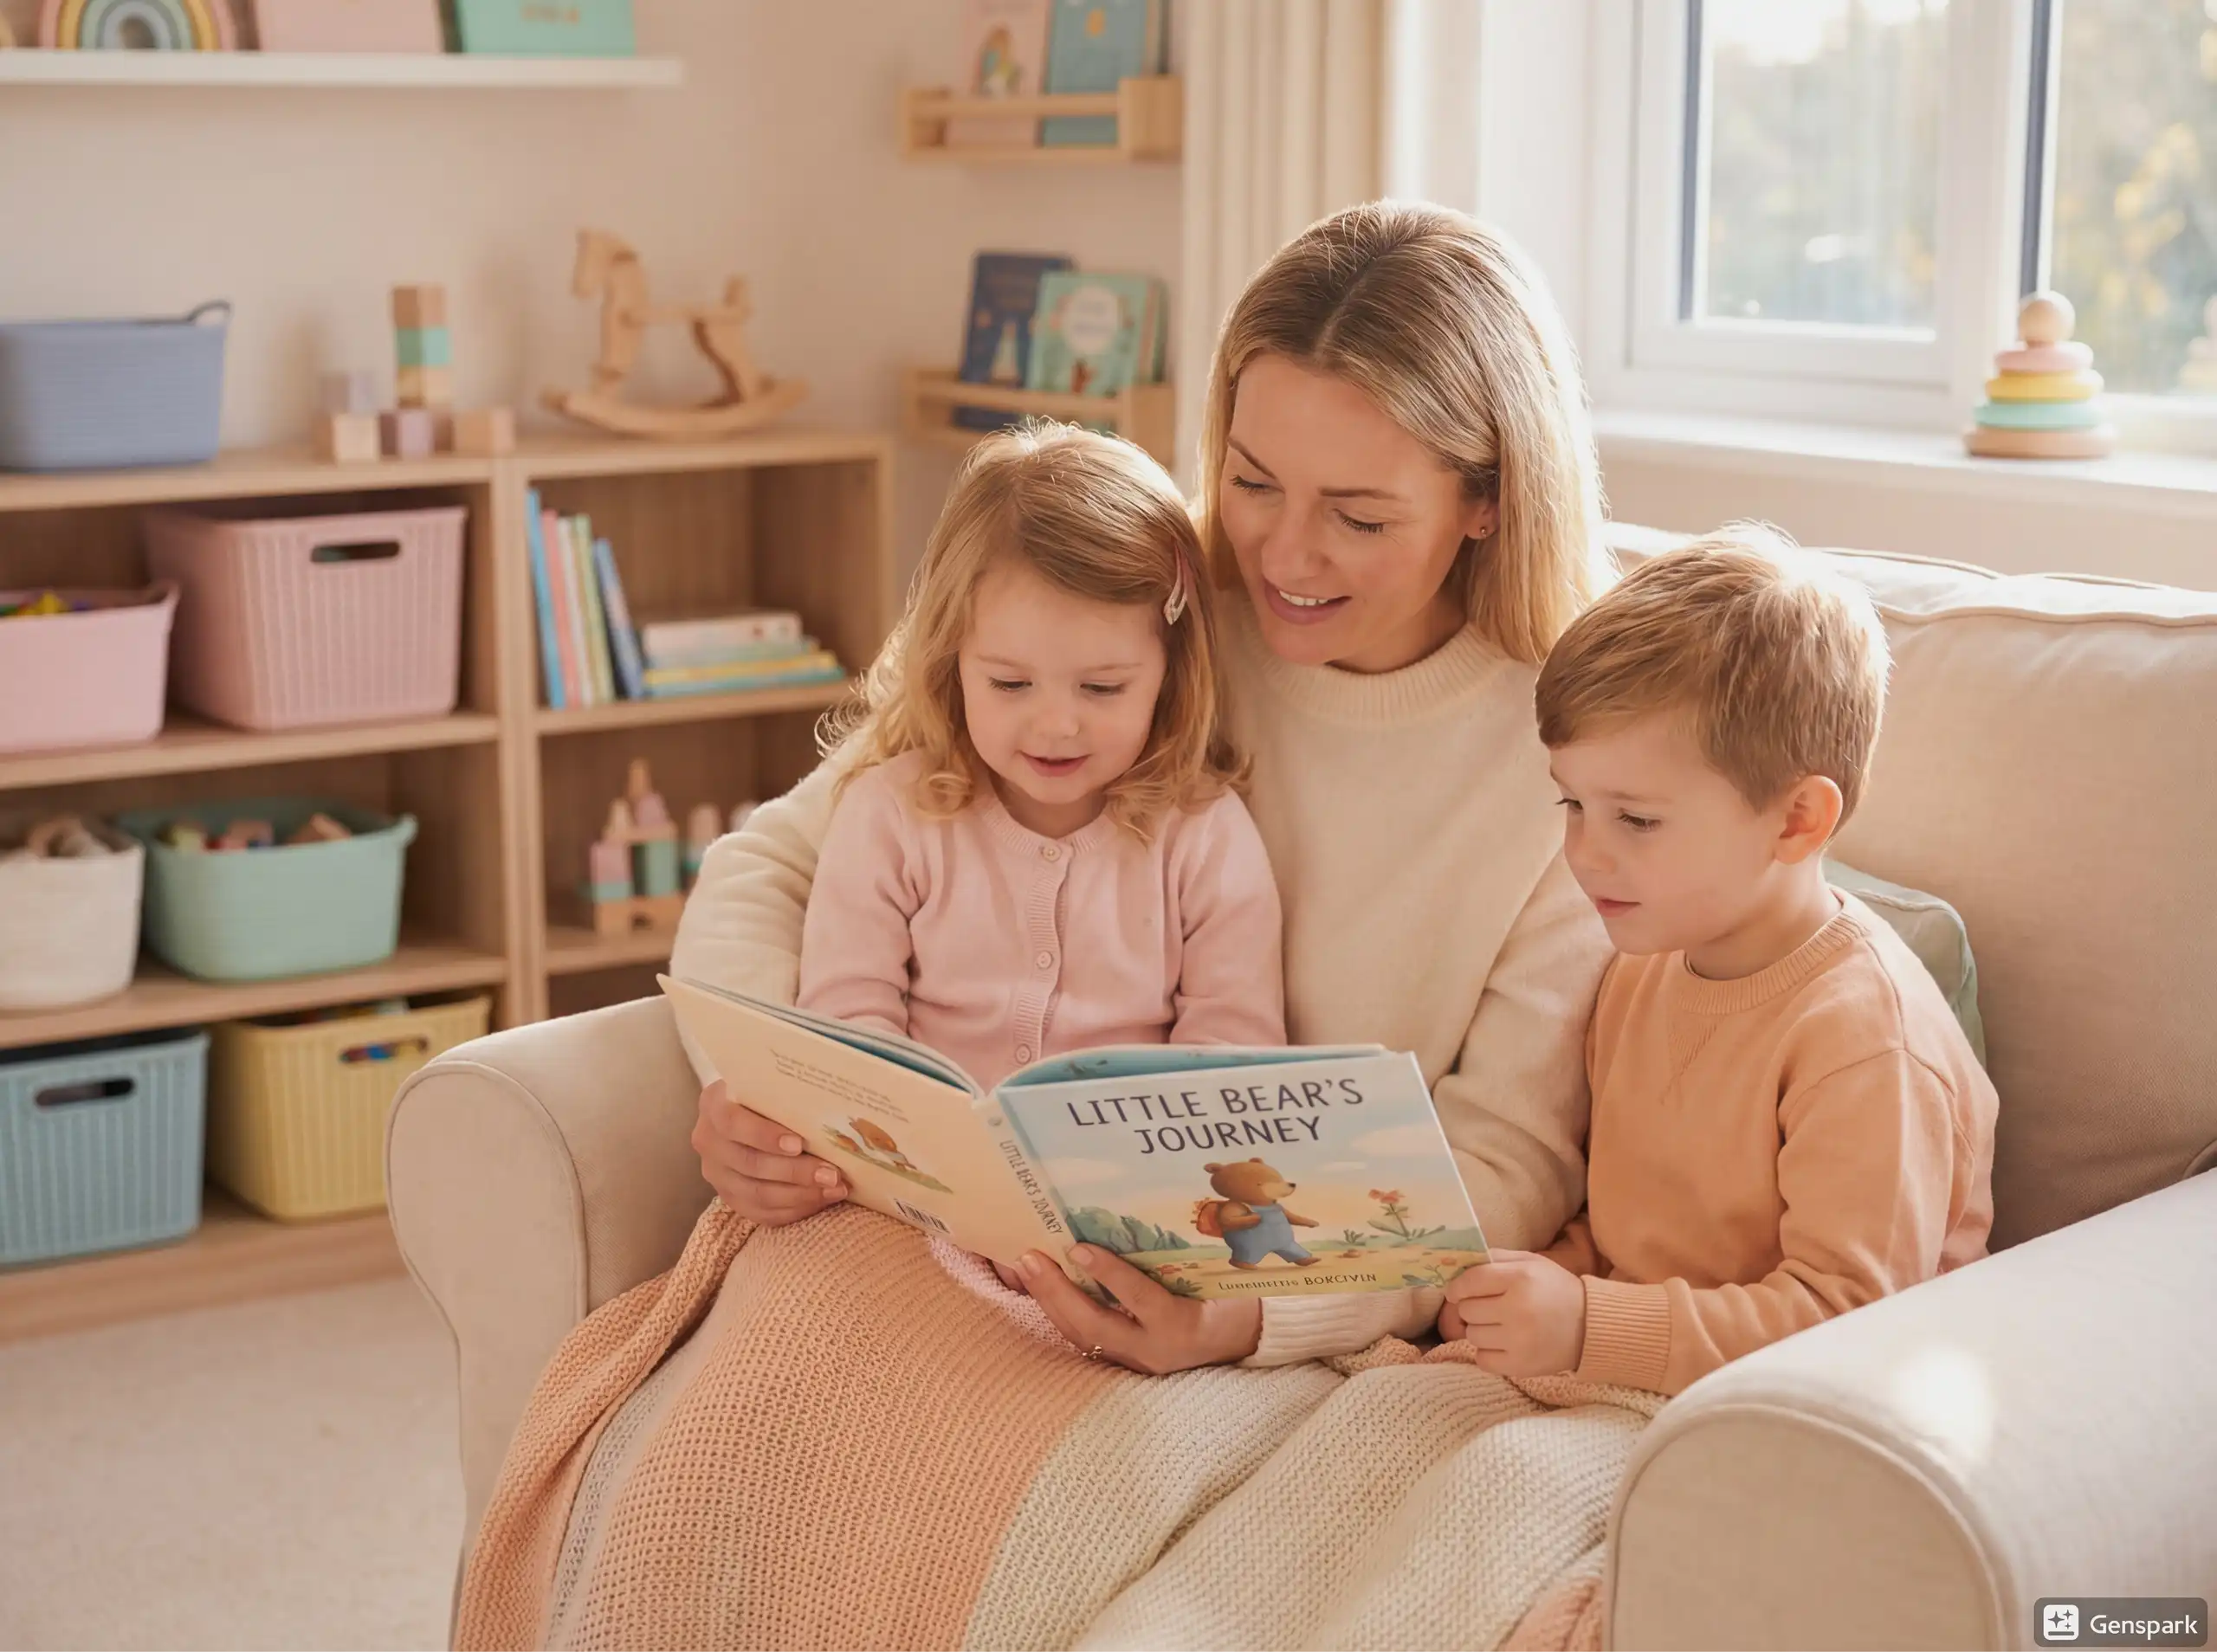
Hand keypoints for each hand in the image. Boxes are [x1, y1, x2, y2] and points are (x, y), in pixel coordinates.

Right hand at [689, 1080, 846, 1224]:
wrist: (750, 1111)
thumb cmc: (769, 1092)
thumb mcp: (771, 1082)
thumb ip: (790, 1091)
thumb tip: (834, 1101)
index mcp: (714, 1105)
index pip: (732, 1123)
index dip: (764, 1136)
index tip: (798, 1144)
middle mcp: (708, 1141)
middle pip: (750, 1163)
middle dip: (795, 1172)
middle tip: (832, 1173)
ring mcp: (717, 1174)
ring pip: (758, 1194)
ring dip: (801, 1194)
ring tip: (835, 1188)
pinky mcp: (731, 1198)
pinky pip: (762, 1213)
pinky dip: (795, 1209)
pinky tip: (822, 1200)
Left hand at [1016, 1245, 1262, 1374]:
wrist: (1242, 1342)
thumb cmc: (1229, 1298)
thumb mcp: (1211, 1276)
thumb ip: (1176, 1258)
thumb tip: (1130, 1219)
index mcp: (1181, 1324)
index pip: (1140, 1298)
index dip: (1108, 1273)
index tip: (1078, 1247)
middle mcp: (1154, 1349)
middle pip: (1095, 1325)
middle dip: (1057, 1293)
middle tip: (1030, 1259)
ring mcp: (1136, 1361)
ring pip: (1082, 1337)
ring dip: (1050, 1302)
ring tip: (1027, 1268)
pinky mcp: (1124, 1364)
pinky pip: (1085, 1341)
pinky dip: (1061, 1314)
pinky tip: (1042, 1291)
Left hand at [1438, 1250, 1585, 1376]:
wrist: (1591, 1327)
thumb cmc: (1556, 1290)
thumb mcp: (1532, 1262)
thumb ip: (1497, 1258)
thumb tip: (1460, 1263)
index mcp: (1520, 1279)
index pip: (1470, 1282)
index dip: (1457, 1287)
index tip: (1455, 1293)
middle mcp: (1517, 1309)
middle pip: (1467, 1310)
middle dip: (1472, 1308)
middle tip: (1490, 1309)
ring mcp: (1518, 1340)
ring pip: (1472, 1335)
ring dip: (1481, 1331)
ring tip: (1501, 1327)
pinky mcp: (1520, 1365)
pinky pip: (1482, 1360)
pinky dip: (1488, 1354)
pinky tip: (1504, 1345)